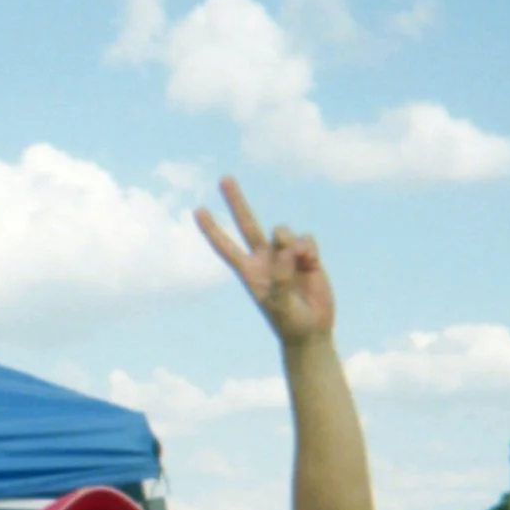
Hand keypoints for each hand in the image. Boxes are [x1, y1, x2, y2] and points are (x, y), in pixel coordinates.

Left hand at [195, 177, 334, 346]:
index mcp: (248, 271)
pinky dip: (308, 248)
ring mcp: (284, 254)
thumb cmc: (289, 321)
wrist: (312, 330)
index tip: (197, 210)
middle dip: (236, 201)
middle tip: (224, 178)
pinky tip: (311, 263)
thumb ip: (281, 277)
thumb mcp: (280, 304)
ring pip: (282, 230)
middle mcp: (264, 258)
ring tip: (298, 262)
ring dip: (288, 242)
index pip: (225, 247)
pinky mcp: (306, 254)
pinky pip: (305, 238)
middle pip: (247, 223)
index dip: (212, 229)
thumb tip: (287, 250)